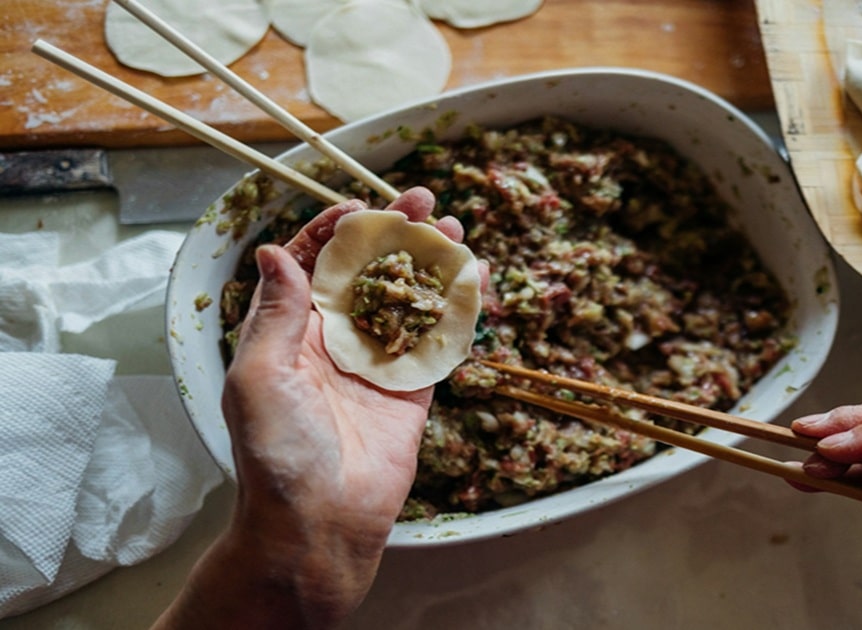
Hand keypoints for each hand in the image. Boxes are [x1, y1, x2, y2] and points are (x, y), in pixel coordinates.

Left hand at [155, 188, 466, 628]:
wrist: (318, 523)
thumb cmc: (275, 454)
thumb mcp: (257, 376)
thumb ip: (275, 314)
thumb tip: (274, 252)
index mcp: (290, 333)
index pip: (313, 266)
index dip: (336, 231)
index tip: (362, 206)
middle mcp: (334, 342)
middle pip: (368, 273)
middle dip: (394, 234)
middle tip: (423, 201)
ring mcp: (376, 365)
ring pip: (407, 300)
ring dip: (429, 263)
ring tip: (454, 229)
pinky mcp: (412, 391)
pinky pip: (437, 341)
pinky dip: (456, 308)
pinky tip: (474, 278)